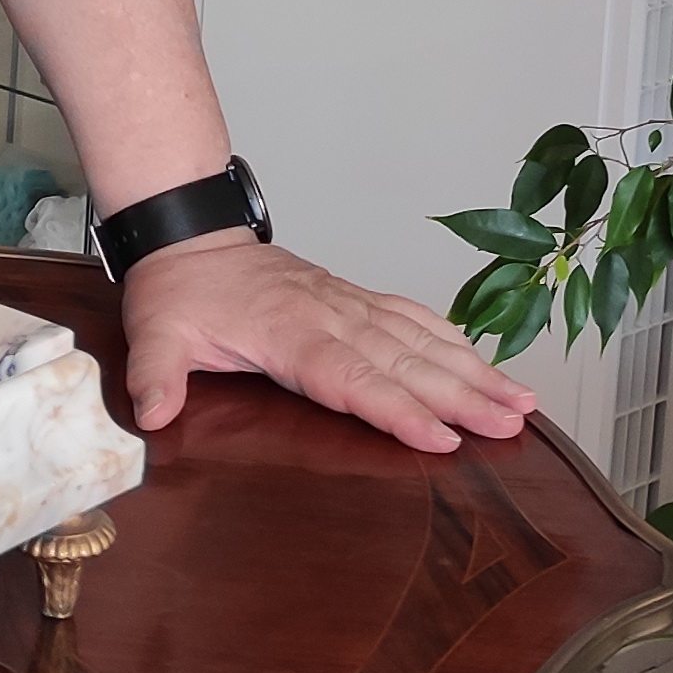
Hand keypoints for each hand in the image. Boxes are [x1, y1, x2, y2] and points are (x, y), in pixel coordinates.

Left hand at [119, 233, 539, 455]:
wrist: (188, 236)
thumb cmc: (177, 291)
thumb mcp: (155, 332)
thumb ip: (156, 375)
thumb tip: (150, 416)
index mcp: (288, 333)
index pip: (351, 376)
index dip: (396, 408)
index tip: (442, 436)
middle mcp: (329, 317)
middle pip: (403, 361)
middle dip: (461, 395)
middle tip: (512, 424)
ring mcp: (346, 305)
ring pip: (419, 340)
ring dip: (472, 370)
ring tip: (522, 402)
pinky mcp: (352, 299)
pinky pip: (410, 317)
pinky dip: (452, 340)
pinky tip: (485, 363)